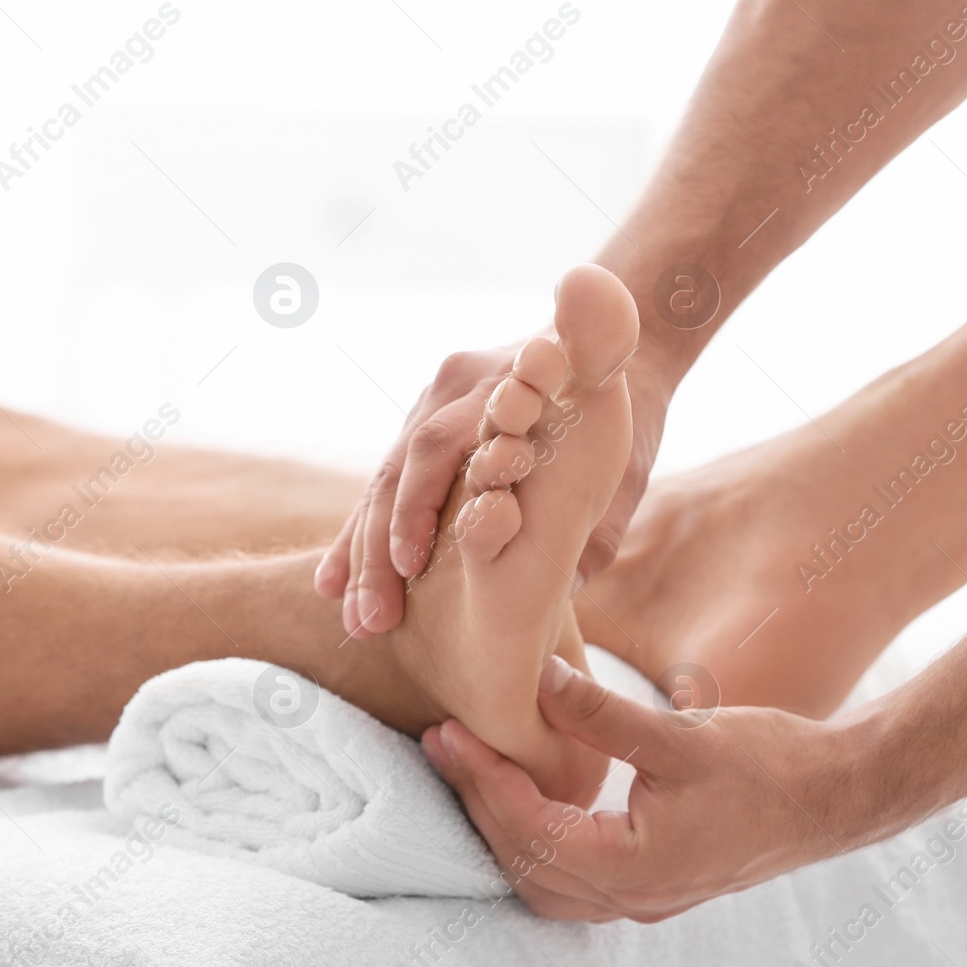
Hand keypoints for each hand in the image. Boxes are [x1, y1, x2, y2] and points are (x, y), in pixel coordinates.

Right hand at [314, 340, 668, 638]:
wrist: (618, 346)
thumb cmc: (632, 417)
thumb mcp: (628, 469)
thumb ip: (597, 524)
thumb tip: (567, 585)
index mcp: (503, 385)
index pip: (440, 446)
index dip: (419, 507)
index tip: (409, 566)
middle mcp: (458, 385)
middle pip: (402, 466)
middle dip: (378, 548)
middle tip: (373, 619)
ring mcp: (433, 399)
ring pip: (385, 478)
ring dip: (363, 550)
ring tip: (356, 618)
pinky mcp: (422, 419)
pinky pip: (385, 480)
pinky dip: (363, 533)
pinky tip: (335, 584)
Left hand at [420, 659, 867, 921]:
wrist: (839, 796)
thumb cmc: (770, 765)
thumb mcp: (680, 733)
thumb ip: (599, 712)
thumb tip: (533, 677)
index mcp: (634, 867)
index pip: (530, 828)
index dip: (482, 779)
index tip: (449, 732)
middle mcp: (634, 899)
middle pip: (526, 865)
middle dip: (479, 804)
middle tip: (444, 746)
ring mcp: (647, 901)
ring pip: (546, 884)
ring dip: (504, 832)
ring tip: (473, 772)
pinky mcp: (657, 886)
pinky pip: (575, 883)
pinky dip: (539, 845)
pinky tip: (528, 801)